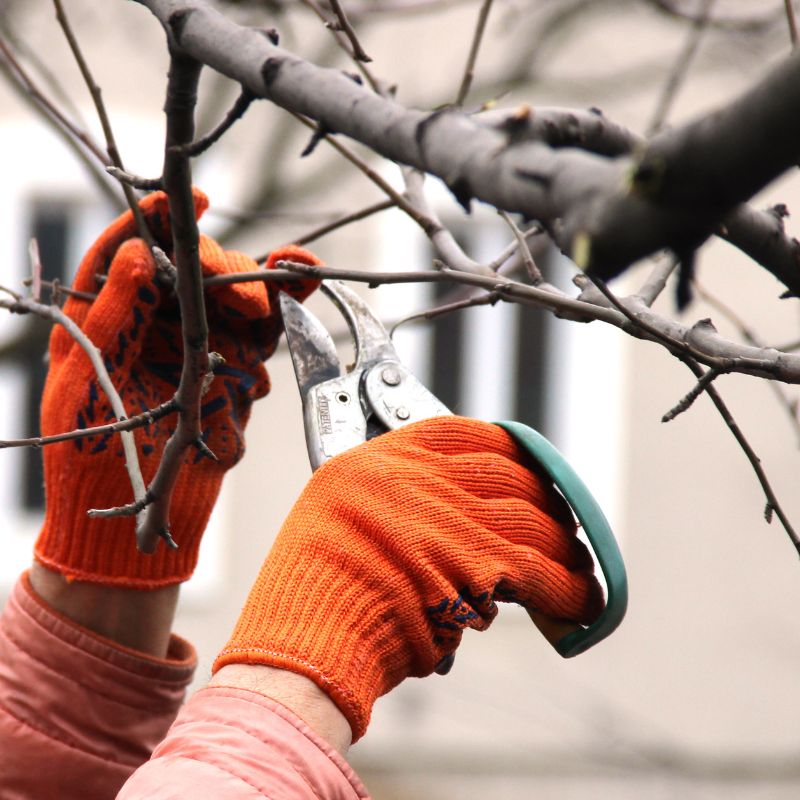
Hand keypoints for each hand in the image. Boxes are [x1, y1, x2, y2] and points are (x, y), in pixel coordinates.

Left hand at [34, 189, 320, 587]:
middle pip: (194, 269)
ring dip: (267, 280)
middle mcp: (157, 323)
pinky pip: (265, 331)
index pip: (130, 251)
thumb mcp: (85, 386)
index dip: (155, 218)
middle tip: (246, 301)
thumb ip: (113, 319)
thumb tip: (141, 254)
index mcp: (106, 318)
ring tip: (295, 275)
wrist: (135, 525)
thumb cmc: (89, 458)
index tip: (186, 198)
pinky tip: (304, 285)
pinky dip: (289, 307)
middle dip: (224, 271)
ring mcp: (201, 344)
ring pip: (237, 292)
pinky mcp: (236, 369)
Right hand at [214, 416, 603, 740]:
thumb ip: (394, 503)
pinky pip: (540, 570)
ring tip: (576, 563)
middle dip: (545, 501)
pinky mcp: (476, 567)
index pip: (465, 434)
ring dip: (562, 546)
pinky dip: (567, 588)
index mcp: (380, 461)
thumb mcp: (338, 518)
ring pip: (532, 522)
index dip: (508, 448)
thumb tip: (458, 517)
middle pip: (509, 476)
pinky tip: (583, 598)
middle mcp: (417, 480)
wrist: (304, 647)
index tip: (527, 464)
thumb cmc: (311, 596)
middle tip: (560, 520)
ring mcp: (448, 518)